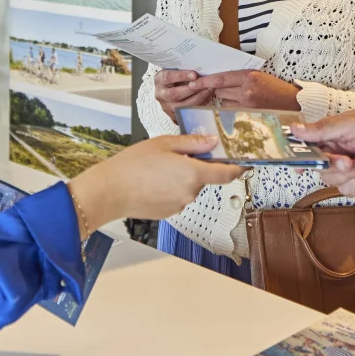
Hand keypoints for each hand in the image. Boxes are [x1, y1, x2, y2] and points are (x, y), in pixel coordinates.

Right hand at [69, 135, 247, 234]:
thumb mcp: (164, 144)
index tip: (245, 164)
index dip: (238, 168)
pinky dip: (169, 188)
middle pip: (204, 178)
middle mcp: (191, 192)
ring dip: (180, 178)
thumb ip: (192, 143)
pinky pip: (176, 197)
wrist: (109, 191)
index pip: (227, 174)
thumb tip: (212, 142)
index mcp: (194, 174)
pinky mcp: (168, 213)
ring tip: (156, 169)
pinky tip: (151, 182)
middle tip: (174, 156)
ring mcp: (180, 205)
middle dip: (195, 167)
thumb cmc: (133, 165)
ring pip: (189, 187)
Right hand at [154, 69, 213, 119]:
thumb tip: (200, 68)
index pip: (168, 77)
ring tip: (210, 90)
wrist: (170, 92)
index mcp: (159, 80)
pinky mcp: (175, 115)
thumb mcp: (175, 71)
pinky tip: (209, 97)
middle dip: (192, 89)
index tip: (194, 75)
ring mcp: (167, 107)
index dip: (181, 76)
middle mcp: (161, 95)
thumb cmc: (176, 77)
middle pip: (175, 94)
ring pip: (183, 106)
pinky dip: (201, 104)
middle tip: (206, 84)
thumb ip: (184, 69)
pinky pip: (189, 112)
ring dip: (199, 97)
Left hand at [191, 70, 300, 109]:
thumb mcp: (260, 77)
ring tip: (243, 100)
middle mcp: (247, 89)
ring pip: (225, 102)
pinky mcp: (249, 115)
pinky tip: (245, 108)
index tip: (193, 83)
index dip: (205, 81)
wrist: (295, 103)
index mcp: (249, 76)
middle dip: (220, 91)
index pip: (221, 78)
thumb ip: (241, 78)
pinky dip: (234, 110)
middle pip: (219, 90)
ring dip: (228, 101)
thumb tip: (219, 80)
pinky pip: (232, 112)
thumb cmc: (277, 90)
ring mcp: (248, 104)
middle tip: (230, 91)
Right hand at [290, 110, 354, 197]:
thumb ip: (322, 130)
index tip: (293, 161)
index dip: (298, 154)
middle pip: (316, 166)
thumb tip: (294, 129)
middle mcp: (335, 154)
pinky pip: (345, 189)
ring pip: (329, 179)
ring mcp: (346, 171)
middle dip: (328, 164)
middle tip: (343, 160)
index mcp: (330, 136)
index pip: (306, 147)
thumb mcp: (350, 124)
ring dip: (344, 172)